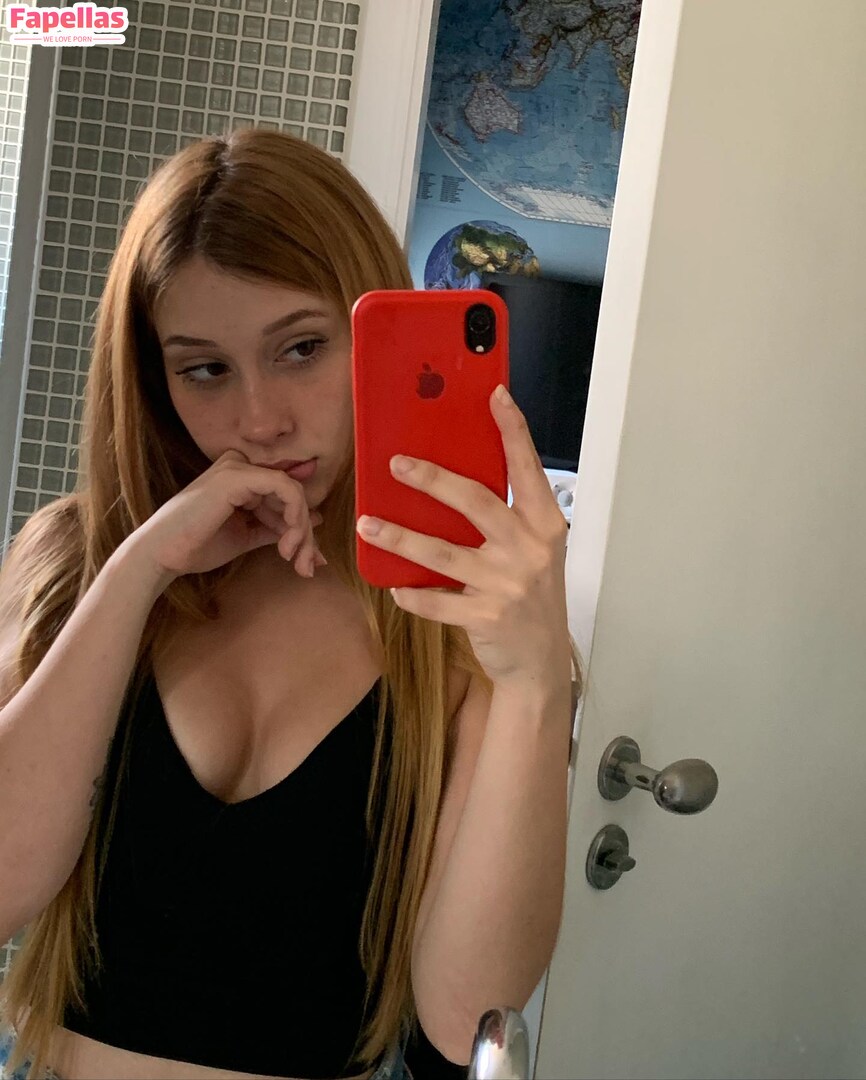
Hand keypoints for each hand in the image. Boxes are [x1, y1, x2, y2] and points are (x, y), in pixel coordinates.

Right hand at [127, 449, 325, 583]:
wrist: (162, 554)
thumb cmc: (197, 546)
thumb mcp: (246, 536)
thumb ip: (277, 527)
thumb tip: (315, 521)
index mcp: (240, 478)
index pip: (284, 497)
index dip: (302, 528)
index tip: (310, 560)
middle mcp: (240, 466)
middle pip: (292, 495)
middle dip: (305, 533)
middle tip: (307, 565)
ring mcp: (238, 468)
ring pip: (292, 493)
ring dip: (301, 529)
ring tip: (294, 558)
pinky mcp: (238, 476)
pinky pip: (284, 488)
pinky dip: (294, 514)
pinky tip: (288, 539)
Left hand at [356, 385, 570, 686]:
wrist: (540, 659)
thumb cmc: (531, 594)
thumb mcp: (532, 549)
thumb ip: (506, 517)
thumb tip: (451, 480)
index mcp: (545, 525)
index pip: (528, 468)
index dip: (513, 430)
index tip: (494, 395)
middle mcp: (530, 550)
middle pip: (475, 502)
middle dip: (432, 479)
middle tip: (396, 463)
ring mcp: (509, 585)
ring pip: (443, 552)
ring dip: (400, 537)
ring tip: (368, 525)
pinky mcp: (486, 617)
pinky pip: (436, 600)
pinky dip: (411, 593)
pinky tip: (392, 585)